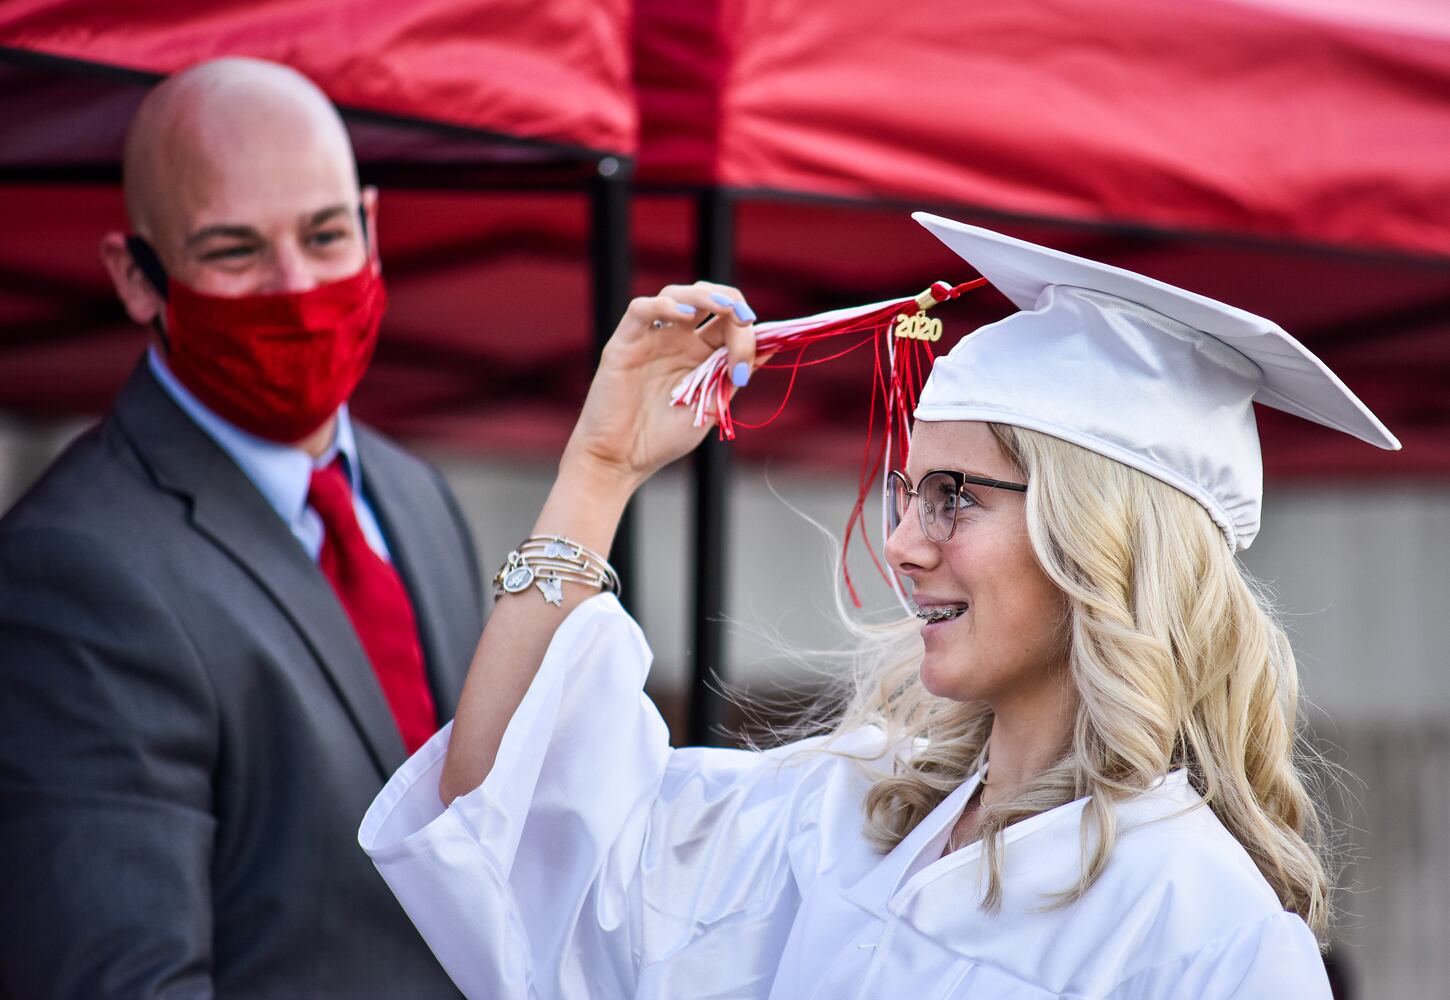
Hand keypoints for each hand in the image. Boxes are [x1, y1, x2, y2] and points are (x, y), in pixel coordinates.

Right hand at [561, 281, 757, 492]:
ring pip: (678, 294)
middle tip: (746, 320)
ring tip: (725, 308)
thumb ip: (735, 375)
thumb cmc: (663, 439)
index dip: (747, 331)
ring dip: (705, 296)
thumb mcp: (711, 406)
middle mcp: (677, 340)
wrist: (622, 460)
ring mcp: (651, 338)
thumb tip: (773, 346)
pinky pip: (641, 310)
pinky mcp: (625, 342)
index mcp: (701, 354)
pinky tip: (684, 314)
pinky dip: (664, 305)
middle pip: (708, 299)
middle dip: (732, 305)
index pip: (729, 323)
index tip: (753, 359)